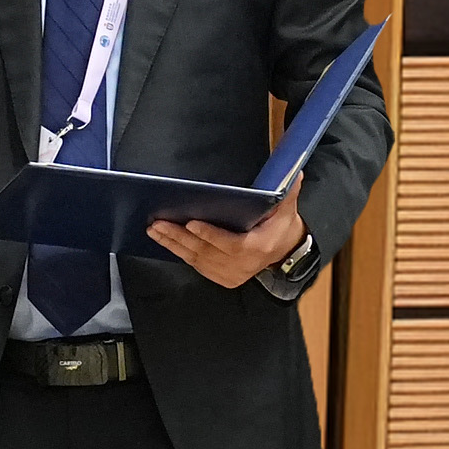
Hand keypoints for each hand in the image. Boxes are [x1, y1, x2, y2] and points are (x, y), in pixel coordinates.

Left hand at [147, 198, 302, 290]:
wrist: (284, 254)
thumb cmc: (280, 226)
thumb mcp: (287, 209)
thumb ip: (287, 191)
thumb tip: (294, 169)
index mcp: (258, 247)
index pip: (231, 244)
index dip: (210, 235)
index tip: (191, 223)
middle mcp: (242, 265)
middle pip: (206, 252)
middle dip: (180, 237)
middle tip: (159, 223)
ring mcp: (231, 274)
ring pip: (197, 260)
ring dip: (173, 245)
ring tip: (155, 230)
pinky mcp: (222, 279)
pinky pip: (197, 266)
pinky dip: (180, 253)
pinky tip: (165, 241)